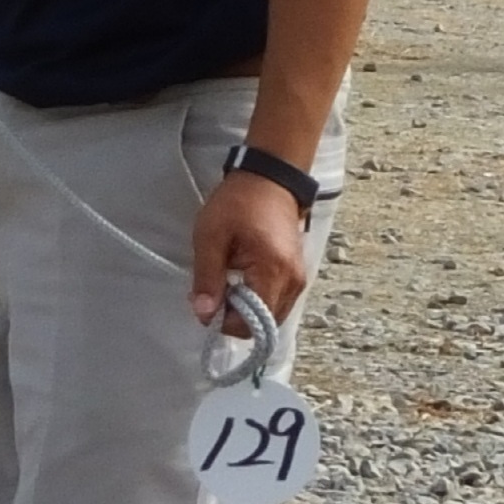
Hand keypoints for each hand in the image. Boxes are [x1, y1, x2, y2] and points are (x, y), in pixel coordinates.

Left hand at [190, 172, 309, 338]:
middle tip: (214, 290)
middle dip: (234, 317)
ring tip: (227, 282)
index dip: (224, 321)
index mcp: (273, 272)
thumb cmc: (237, 203)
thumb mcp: (210, 238)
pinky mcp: (296, 275)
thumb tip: (204, 315)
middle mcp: (293, 281)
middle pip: (263, 325)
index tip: (206, 300)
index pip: (252, 323)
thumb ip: (207, 279)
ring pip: (269, 316)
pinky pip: (275, 302)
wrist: (268, 179)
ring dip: (244, 310)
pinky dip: (255, 299)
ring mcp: (298, 279)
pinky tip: (240, 279)